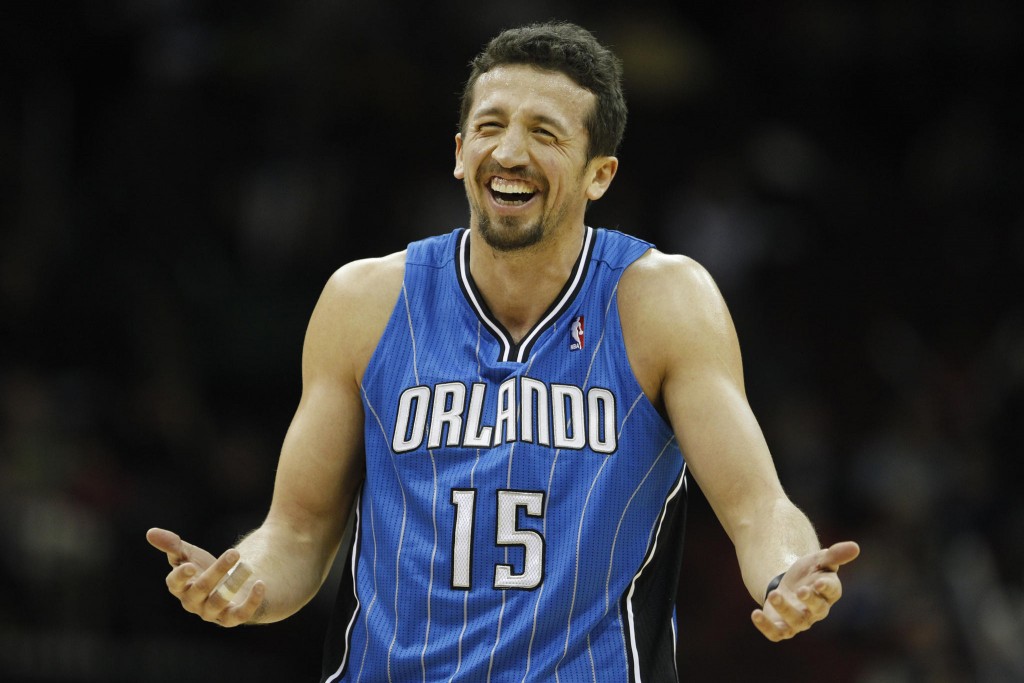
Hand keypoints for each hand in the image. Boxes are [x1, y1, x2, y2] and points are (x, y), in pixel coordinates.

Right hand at [146, 527, 265, 626]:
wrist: (226, 584)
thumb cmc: (202, 568)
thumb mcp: (188, 554)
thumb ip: (172, 545)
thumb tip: (150, 532)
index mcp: (181, 587)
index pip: (174, 584)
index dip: (180, 576)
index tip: (189, 565)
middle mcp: (193, 602)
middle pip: (200, 589)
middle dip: (216, 571)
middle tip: (234, 552)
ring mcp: (212, 612)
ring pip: (219, 602)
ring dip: (233, 584)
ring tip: (247, 566)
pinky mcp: (231, 618)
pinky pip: (241, 615)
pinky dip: (251, 601)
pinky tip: (260, 584)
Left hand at [751, 540, 859, 641]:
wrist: (787, 584)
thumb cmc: (808, 573)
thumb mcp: (819, 559)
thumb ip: (835, 554)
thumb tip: (855, 546)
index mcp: (828, 592)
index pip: (832, 591)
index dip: (827, 588)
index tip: (819, 581)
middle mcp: (816, 610)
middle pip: (816, 609)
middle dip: (809, 601)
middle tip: (800, 590)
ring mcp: (798, 621)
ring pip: (795, 622)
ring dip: (785, 610)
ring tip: (774, 594)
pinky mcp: (781, 627)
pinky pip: (775, 633)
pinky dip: (765, 626)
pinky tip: (755, 614)